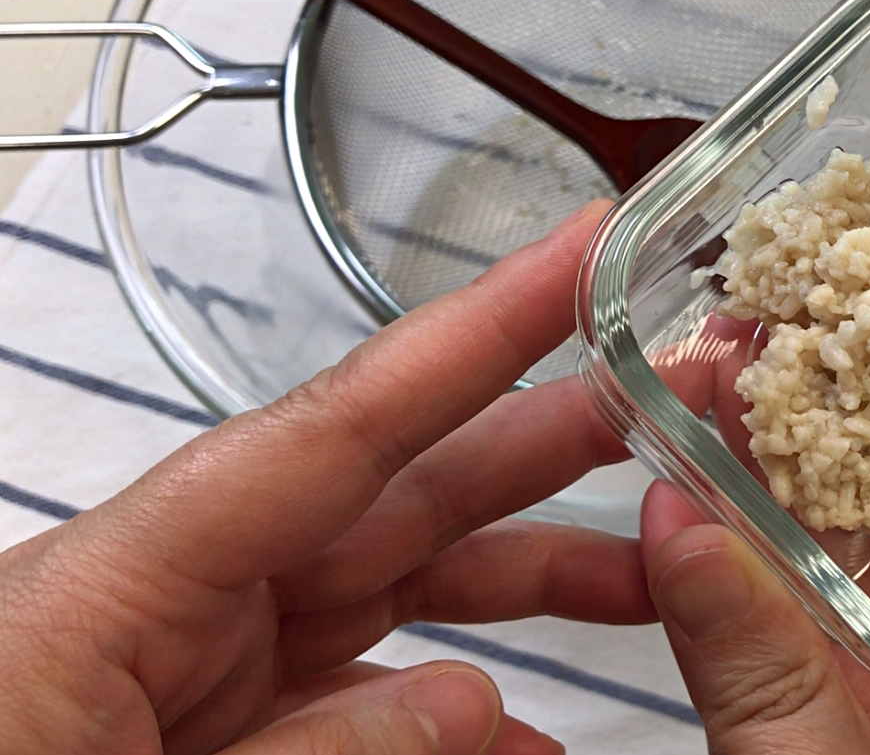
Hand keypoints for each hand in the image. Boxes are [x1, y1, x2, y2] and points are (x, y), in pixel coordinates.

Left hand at [0, 201, 653, 754]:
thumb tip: (477, 709)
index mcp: (112, 589)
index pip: (327, 432)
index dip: (467, 338)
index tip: (574, 258)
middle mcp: (165, 603)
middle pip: (386, 490)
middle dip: (532, 436)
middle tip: (661, 389)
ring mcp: (193, 666)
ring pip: (395, 585)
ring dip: (525, 577)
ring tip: (649, 575)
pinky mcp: (209, 726)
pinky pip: (361, 687)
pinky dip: (457, 705)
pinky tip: (532, 736)